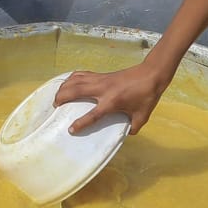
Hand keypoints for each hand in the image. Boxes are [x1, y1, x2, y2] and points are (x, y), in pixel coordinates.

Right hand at [56, 61, 171, 133]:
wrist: (151, 74)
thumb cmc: (147, 95)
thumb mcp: (142, 116)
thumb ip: (132, 127)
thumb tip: (124, 134)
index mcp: (112, 101)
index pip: (92, 114)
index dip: (80, 123)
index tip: (70, 130)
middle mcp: (102, 89)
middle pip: (75, 91)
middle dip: (61, 98)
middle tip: (55, 107)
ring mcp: (100, 79)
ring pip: (75, 80)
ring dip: (63, 88)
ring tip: (57, 97)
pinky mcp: (101, 74)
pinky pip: (81, 74)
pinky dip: (72, 78)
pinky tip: (68, 83)